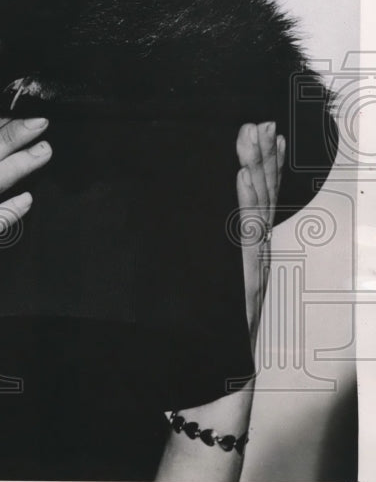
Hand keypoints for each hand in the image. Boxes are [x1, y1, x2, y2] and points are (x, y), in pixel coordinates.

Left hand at [235, 121, 284, 344]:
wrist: (223, 358)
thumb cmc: (217, 317)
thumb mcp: (221, 274)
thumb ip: (223, 247)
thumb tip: (215, 219)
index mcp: (251, 241)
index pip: (262, 194)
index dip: (267, 163)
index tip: (267, 132)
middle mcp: (257, 244)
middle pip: (264, 191)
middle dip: (263, 155)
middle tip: (260, 123)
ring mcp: (252, 253)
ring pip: (256, 202)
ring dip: (255, 166)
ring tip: (254, 135)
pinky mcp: (244, 265)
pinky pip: (245, 227)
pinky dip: (244, 199)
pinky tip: (242, 176)